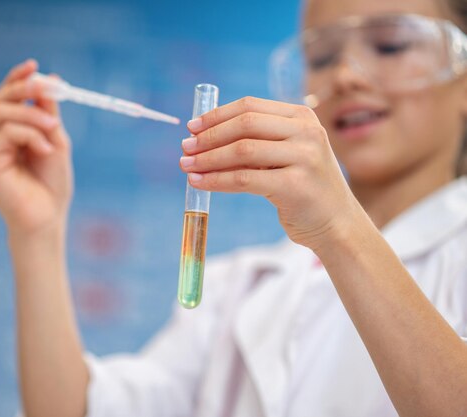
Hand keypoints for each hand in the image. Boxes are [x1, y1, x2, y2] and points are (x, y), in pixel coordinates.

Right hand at [0, 60, 73, 236]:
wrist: (46, 218)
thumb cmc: (52, 185)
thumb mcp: (56, 140)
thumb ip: (49, 113)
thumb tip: (50, 79)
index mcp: (11, 131)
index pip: (7, 96)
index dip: (18, 78)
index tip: (35, 66)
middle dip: (23, 88)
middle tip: (46, 89)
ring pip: (1, 110)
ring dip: (32, 114)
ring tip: (53, 129)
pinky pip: (7, 131)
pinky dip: (30, 134)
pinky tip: (45, 150)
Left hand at [179, 96, 363, 249]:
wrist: (337, 224)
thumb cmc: (304, 188)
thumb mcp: (287, 154)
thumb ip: (258, 140)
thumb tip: (203, 137)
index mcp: (302, 116)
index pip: (250, 106)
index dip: (216, 115)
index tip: (192, 126)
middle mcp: (306, 132)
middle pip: (244, 124)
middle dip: (209, 136)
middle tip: (185, 147)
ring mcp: (304, 157)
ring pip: (242, 151)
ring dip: (208, 158)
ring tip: (187, 165)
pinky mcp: (295, 186)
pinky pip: (244, 179)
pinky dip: (216, 180)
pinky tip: (199, 183)